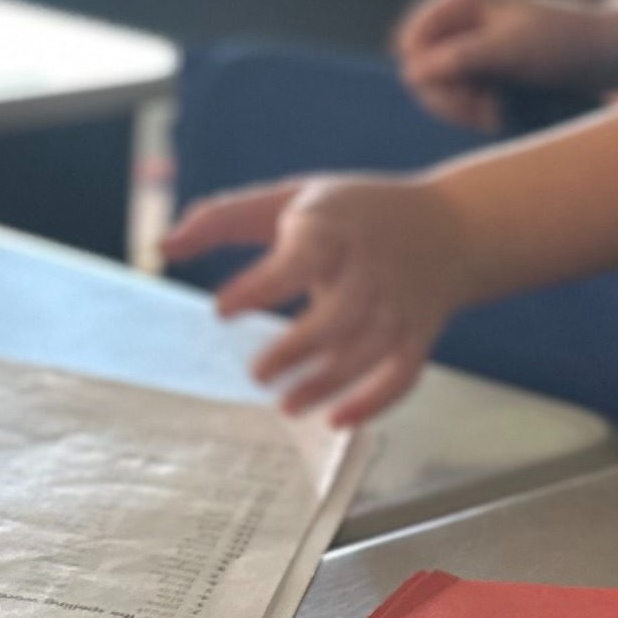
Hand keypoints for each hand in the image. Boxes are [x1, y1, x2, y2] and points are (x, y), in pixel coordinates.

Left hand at [161, 175, 477, 424]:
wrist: (455, 225)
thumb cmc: (357, 212)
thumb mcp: (292, 197)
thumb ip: (225, 219)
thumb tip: (163, 248)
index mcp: (335, 228)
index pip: (303, 256)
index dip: (262, 285)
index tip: (223, 309)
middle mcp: (372, 270)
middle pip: (340, 316)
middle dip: (298, 349)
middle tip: (257, 373)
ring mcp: (401, 306)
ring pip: (368, 353)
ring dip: (328, 384)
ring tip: (286, 404)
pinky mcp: (419, 335)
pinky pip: (403, 375)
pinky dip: (375, 402)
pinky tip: (337, 421)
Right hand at [393, 0, 617, 131]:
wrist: (603, 55)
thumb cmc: (561, 43)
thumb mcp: (508, 50)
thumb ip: (458, 59)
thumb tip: (410, 75)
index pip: (413, 45)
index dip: (430, 77)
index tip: (466, 98)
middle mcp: (459, 16)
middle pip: (422, 69)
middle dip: (450, 97)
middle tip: (486, 114)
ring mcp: (468, 42)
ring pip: (440, 87)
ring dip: (465, 108)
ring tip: (497, 114)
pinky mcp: (481, 65)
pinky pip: (459, 94)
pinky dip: (476, 109)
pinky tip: (499, 113)